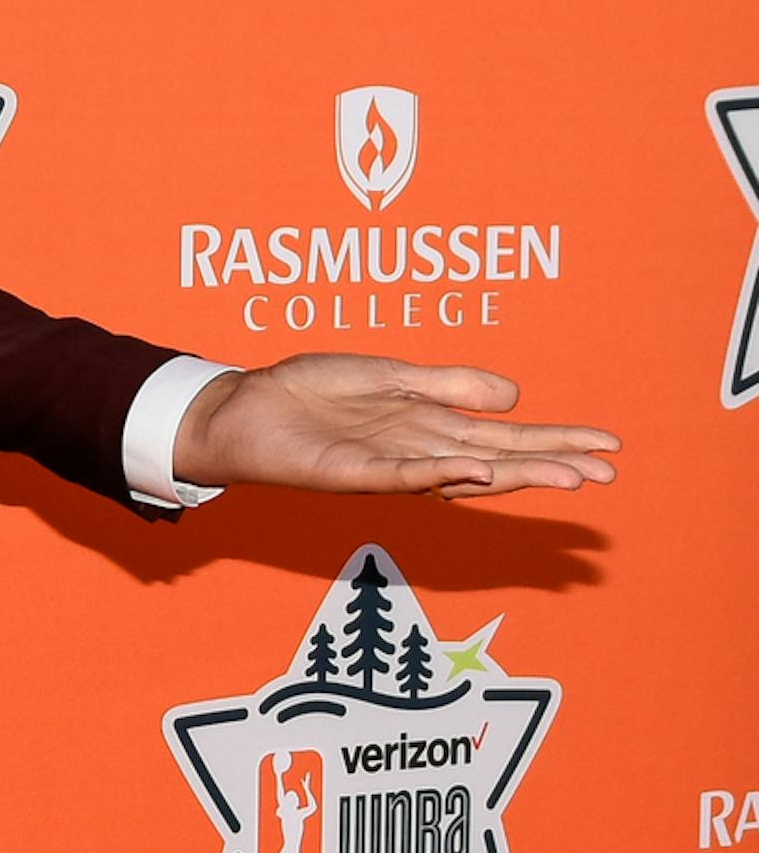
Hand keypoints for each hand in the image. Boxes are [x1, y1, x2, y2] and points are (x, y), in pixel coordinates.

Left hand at [172, 355, 618, 499]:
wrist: (244, 409)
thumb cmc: (309, 393)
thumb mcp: (391, 375)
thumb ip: (449, 385)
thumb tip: (516, 394)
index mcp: (430, 427)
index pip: (507, 438)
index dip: (557, 441)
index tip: (607, 446)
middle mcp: (418, 452)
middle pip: (500, 460)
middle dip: (554, 464)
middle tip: (608, 473)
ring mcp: (388, 466)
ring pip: (464, 473)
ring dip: (514, 475)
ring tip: (566, 477)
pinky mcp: (351, 471)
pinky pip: (401, 474)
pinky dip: (437, 473)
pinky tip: (474, 470)